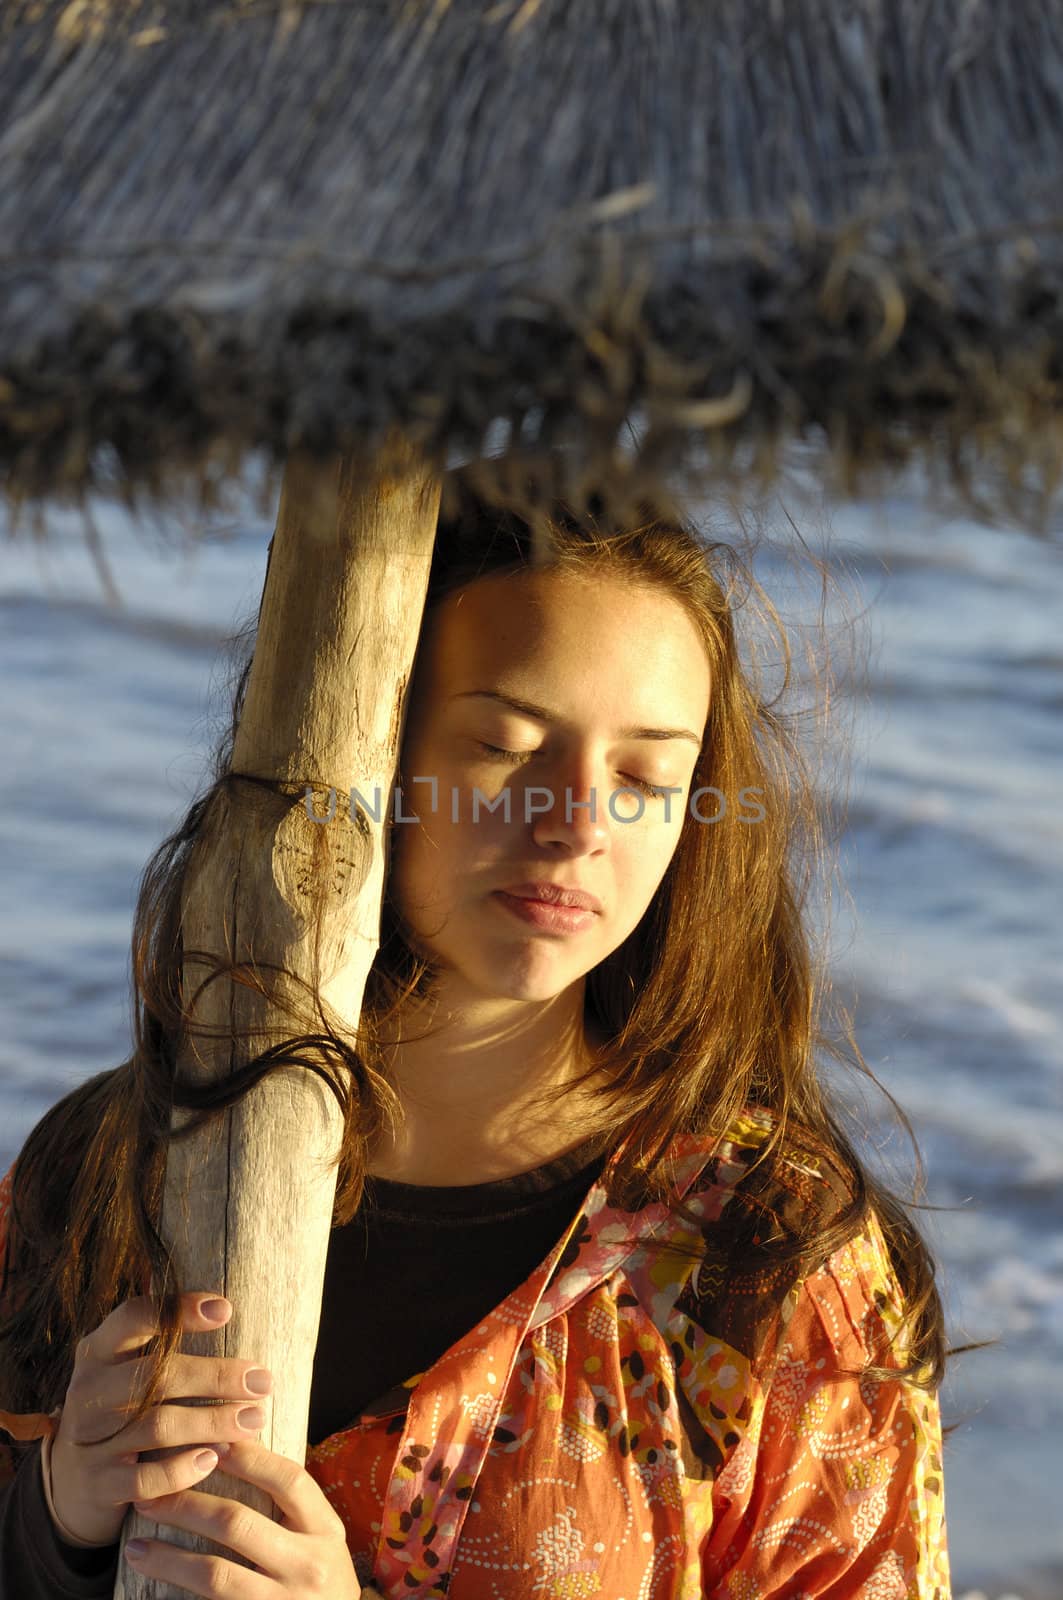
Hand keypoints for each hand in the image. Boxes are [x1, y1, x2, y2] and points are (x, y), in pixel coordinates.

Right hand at [49, 1290, 275, 1546]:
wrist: (73, 1479)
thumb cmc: (121, 1409)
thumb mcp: (127, 1369)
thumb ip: (162, 1342)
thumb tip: (225, 1309)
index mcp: (98, 1352)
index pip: (133, 1318)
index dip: (178, 1310)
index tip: (227, 1310)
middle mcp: (86, 1392)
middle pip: (155, 1375)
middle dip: (216, 1376)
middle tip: (263, 1382)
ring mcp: (88, 1440)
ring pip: (157, 1426)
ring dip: (212, 1422)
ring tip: (254, 1420)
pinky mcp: (98, 1485)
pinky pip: (145, 1480)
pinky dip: (181, 1470)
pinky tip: (213, 1459)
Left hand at [123, 1436, 362, 1596]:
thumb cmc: (321, 1580)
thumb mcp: (321, 1539)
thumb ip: (290, 1506)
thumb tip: (235, 1451)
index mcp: (325, 1530)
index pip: (288, 1479)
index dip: (247, 1458)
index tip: (207, 1443)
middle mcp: (308, 1565)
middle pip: (238, 1524)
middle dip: (186, 1506)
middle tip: (148, 1497)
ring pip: (215, 1575)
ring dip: (168, 1558)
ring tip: (135, 1547)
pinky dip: (178, 1595)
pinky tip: (153, 1586)